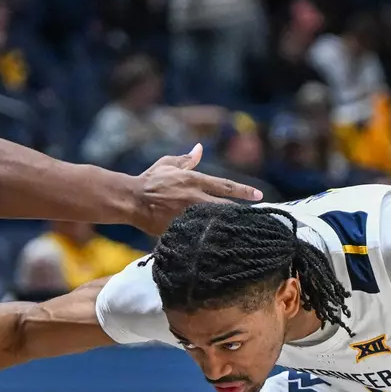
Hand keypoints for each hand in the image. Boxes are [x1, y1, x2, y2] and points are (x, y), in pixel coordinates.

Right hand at [131, 143, 261, 233]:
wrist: (132, 200)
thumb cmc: (150, 180)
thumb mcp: (168, 164)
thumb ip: (186, 159)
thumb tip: (200, 148)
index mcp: (194, 180)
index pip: (225, 186)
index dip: (243, 191)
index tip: (259, 196)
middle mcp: (194, 197)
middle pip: (226, 206)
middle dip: (243, 212)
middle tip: (259, 218)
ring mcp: (188, 214)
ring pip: (216, 222)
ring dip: (231, 226)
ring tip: (247, 231)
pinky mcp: (180, 228)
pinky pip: (200, 234)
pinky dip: (212, 238)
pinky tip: (224, 243)